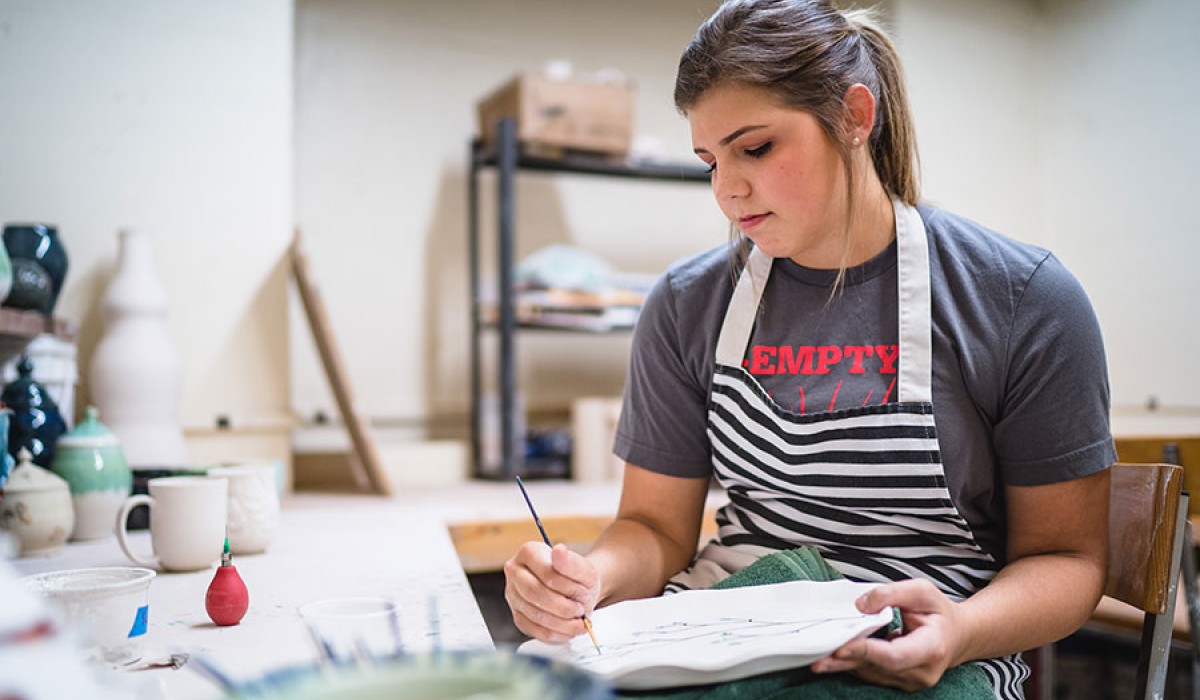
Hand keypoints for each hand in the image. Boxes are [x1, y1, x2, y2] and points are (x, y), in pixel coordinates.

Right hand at [504, 542, 600, 642]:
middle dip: (562, 607)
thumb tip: (559, 550)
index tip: (583, 592)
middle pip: (534, 593)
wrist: (577, 590)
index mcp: (528, 552)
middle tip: (580, 610)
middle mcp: (515, 572)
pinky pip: (533, 629)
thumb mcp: (583, 568)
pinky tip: (568, 629)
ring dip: (561, 622)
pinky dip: (555, 633)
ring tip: (578, 622)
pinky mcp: (517, 615)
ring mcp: (513, 595)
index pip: (545, 572)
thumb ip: (572, 561)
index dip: (567, 587)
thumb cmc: (577, 577)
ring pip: (534, 614)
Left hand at [810, 579, 967, 691]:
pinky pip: (871, 673)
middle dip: (846, 661)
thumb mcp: (922, 591)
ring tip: (818, 656)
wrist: (957, 636)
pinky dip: (852, 664)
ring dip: (844, 665)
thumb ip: (891, 593)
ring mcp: (910, 681)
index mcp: (932, 648)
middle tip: (817, 658)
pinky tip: (833, 657)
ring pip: (871, 673)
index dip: (867, 652)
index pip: (895, 655)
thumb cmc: (939, 612)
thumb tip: (861, 605)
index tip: (842, 647)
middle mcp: (921, 671)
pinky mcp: (898, 682)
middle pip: (877, 667)